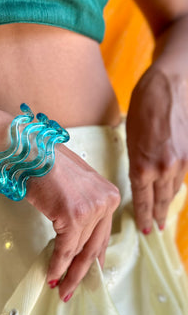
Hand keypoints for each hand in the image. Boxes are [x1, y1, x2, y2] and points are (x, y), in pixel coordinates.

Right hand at [26, 144, 119, 301]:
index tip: (88, 274)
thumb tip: (76, 241)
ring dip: (68, 272)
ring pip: (79, 250)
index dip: (94, 258)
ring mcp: (91, 208)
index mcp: (109, 194)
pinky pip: (65, 248)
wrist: (29, 150)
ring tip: (60, 287)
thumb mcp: (75, 186)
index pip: (103, 234)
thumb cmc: (47, 164)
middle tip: (72, 290)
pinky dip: (58, 264)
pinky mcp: (73, 215)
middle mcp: (106, 201)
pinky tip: (52, 275)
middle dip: (82, 272)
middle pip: (94, 245)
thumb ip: (83, 209)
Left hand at [126, 67, 187, 232]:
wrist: (170, 86)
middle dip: (158, 215)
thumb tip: (143, 180)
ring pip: (174, 190)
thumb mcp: (131, 139)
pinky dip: (177, 184)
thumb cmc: (144, 108)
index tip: (144, 229)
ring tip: (164, 213)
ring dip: (168, 202)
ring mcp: (181, 162)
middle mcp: (164, 169)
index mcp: (143, 167)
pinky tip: (173, 190)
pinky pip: (183, 176)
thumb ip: (137, 163)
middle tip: (156, 227)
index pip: (143, 201)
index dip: (143, 217)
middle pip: (161, 200)